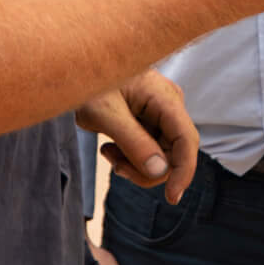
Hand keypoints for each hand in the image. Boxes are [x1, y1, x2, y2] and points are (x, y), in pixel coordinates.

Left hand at [75, 69, 197, 204]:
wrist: (77, 67)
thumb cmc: (89, 82)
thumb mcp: (105, 114)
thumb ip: (133, 142)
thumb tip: (160, 171)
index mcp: (165, 98)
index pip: (186, 140)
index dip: (183, 171)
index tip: (171, 198)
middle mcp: (169, 106)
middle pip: (173, 154)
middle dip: (145, 169)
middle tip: (115, 165)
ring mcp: (161, 114)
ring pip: (160, 156)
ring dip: (134, 164)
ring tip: (108, 153)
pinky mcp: (150, 121)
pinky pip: (149, 150)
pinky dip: (130, 157)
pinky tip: (110, 147)